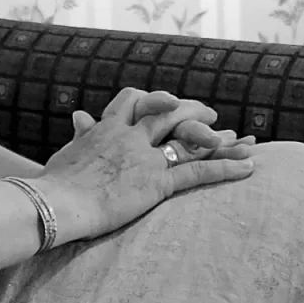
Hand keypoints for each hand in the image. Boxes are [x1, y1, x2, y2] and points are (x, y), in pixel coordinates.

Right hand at [40, 86, 254, 241]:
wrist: (54, 203)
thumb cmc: (54, 185)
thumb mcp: (67, 152)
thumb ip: (81, 133)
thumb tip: (80, 116)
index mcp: (107, 128)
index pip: (136, 100)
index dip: (155, 99)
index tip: (168, 102)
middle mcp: (131, 136)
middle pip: (170, 113)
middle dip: (194, 111)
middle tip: (212, 114)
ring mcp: (146, 158)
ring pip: (191, 139)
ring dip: (220, 139)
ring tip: (243, 139)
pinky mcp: (157, 182)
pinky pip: (198, 172)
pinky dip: (227, 168)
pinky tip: (250, 166)